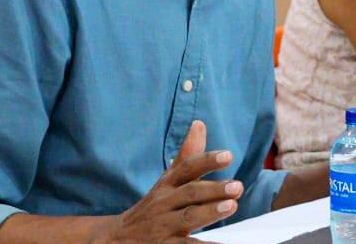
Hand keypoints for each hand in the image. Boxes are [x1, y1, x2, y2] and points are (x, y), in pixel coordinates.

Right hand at [91, 121, 239, 243]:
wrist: (116, 238)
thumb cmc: (153, 206)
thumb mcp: (167, 181)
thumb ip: (188, 156)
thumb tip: (200, 123)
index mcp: (167, 184)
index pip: (187, 168)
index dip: (207, 161)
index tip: (229, 155)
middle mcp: (164, 203)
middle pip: (190, 193)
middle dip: (213, 189)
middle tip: (238, 186)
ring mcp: (163, 226)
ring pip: (187, 218)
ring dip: (208, 212)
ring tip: (231, 206)